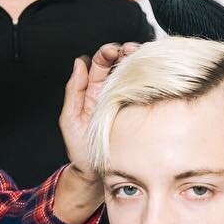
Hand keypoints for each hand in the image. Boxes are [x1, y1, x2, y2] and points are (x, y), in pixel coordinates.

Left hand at [60, 42, 141, 176]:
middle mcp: (110, 91)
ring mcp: (125, 100)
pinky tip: (152, 72)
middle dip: (125, 51)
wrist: (96, 173)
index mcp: (92, 90)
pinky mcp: (137, 110)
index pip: (101, 63)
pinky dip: (150, 77)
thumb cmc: (80, 148)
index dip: (106, 52)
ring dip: (139, 60)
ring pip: (133, 73)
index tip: (112, 51)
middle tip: (131, 50)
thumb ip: (73, 90)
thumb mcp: (70, 118)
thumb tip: (79, 62)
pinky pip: (145, 90)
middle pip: (120, 63)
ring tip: (143, 55)